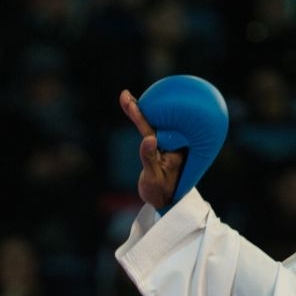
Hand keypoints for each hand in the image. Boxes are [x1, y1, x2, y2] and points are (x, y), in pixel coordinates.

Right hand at [120, 89, 185, 209]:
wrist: (165, 200)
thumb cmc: (160, 192)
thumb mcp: (154, 177)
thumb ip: (150, 158)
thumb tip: (149, 139)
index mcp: (170, 147)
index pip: (152, 128)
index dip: (140, 115)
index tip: (130, 103)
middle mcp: (169, 143)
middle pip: (153, 121)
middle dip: (139, 108)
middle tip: (125, 96)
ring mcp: (163, 145)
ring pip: (150, 125)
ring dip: (139, 112)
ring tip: (127, 99)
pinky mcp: (158, 148)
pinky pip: (149, 131)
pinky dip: (141, 122)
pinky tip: (136, 112)